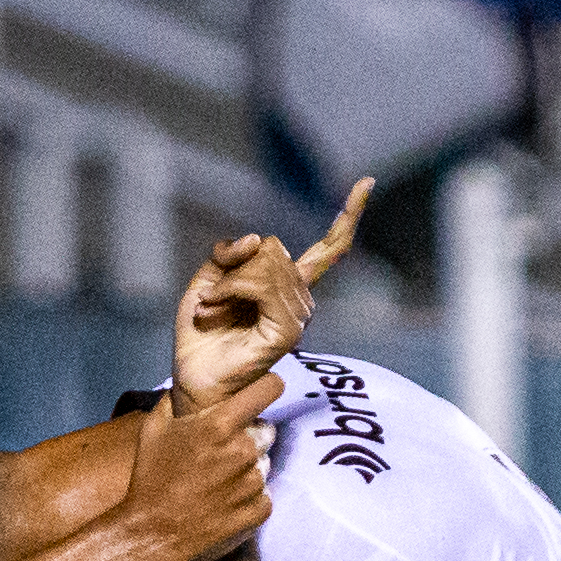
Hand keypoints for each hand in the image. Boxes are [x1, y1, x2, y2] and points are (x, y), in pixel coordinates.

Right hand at [113, 391, 271, 560]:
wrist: (150, 533)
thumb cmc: (150, 478)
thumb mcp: (152, 428)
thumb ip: (175, 400)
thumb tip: (189, 384)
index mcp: (220, 424)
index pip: (267, 389)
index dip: (267, 387)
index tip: (262, 391)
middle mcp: (243, 450)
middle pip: (267, 431)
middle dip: (251, 436)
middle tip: (225, 451)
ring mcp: (253, 483)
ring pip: (264, 464)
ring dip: (248, 469)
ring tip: (220, 481)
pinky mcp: (257, 511)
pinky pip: (264, 494)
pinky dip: (250, 497)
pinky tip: (226, 501)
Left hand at [171, 179, 372, 410]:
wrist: (192, 378)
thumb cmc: (201, 335)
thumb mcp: (207, 280)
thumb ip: (230, 253)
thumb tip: (259, 239)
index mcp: (287, 286)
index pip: (329, 248)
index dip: (347, 215)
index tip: (368, 181)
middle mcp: (300, 300)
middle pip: (277, 248)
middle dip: (235, 265)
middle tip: (212, 297)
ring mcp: (298, 316)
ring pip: (269, 264)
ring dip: (227, 282)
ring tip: (210, 309)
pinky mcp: (288, 332)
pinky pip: (264, 286)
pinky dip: (231, 289)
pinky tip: (213, 309)